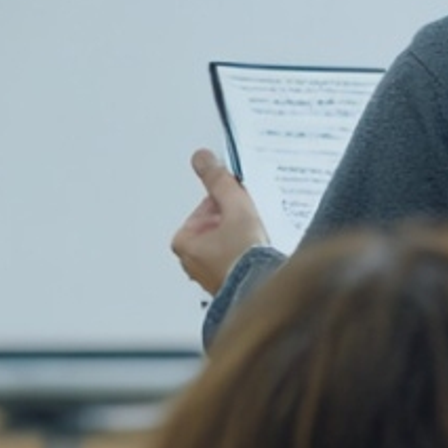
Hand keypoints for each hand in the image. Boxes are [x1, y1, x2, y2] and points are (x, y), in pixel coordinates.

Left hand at [171, 149, 270, 292]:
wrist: (263, 289)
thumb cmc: (243, 256)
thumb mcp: (233, 206)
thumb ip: (218, 181)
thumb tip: (202, 158)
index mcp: (184, 243)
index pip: (204, 209)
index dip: (225, 203)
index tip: (238, 203)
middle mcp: (192, 263)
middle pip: (215, 226)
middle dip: (233, 220)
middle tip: (249, 222)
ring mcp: (209, 276)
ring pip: (226, 244)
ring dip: (241, 237)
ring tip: (256, 240)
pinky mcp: (227, 285)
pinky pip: (235, 261)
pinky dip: (246, 255)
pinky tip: (258, 254)